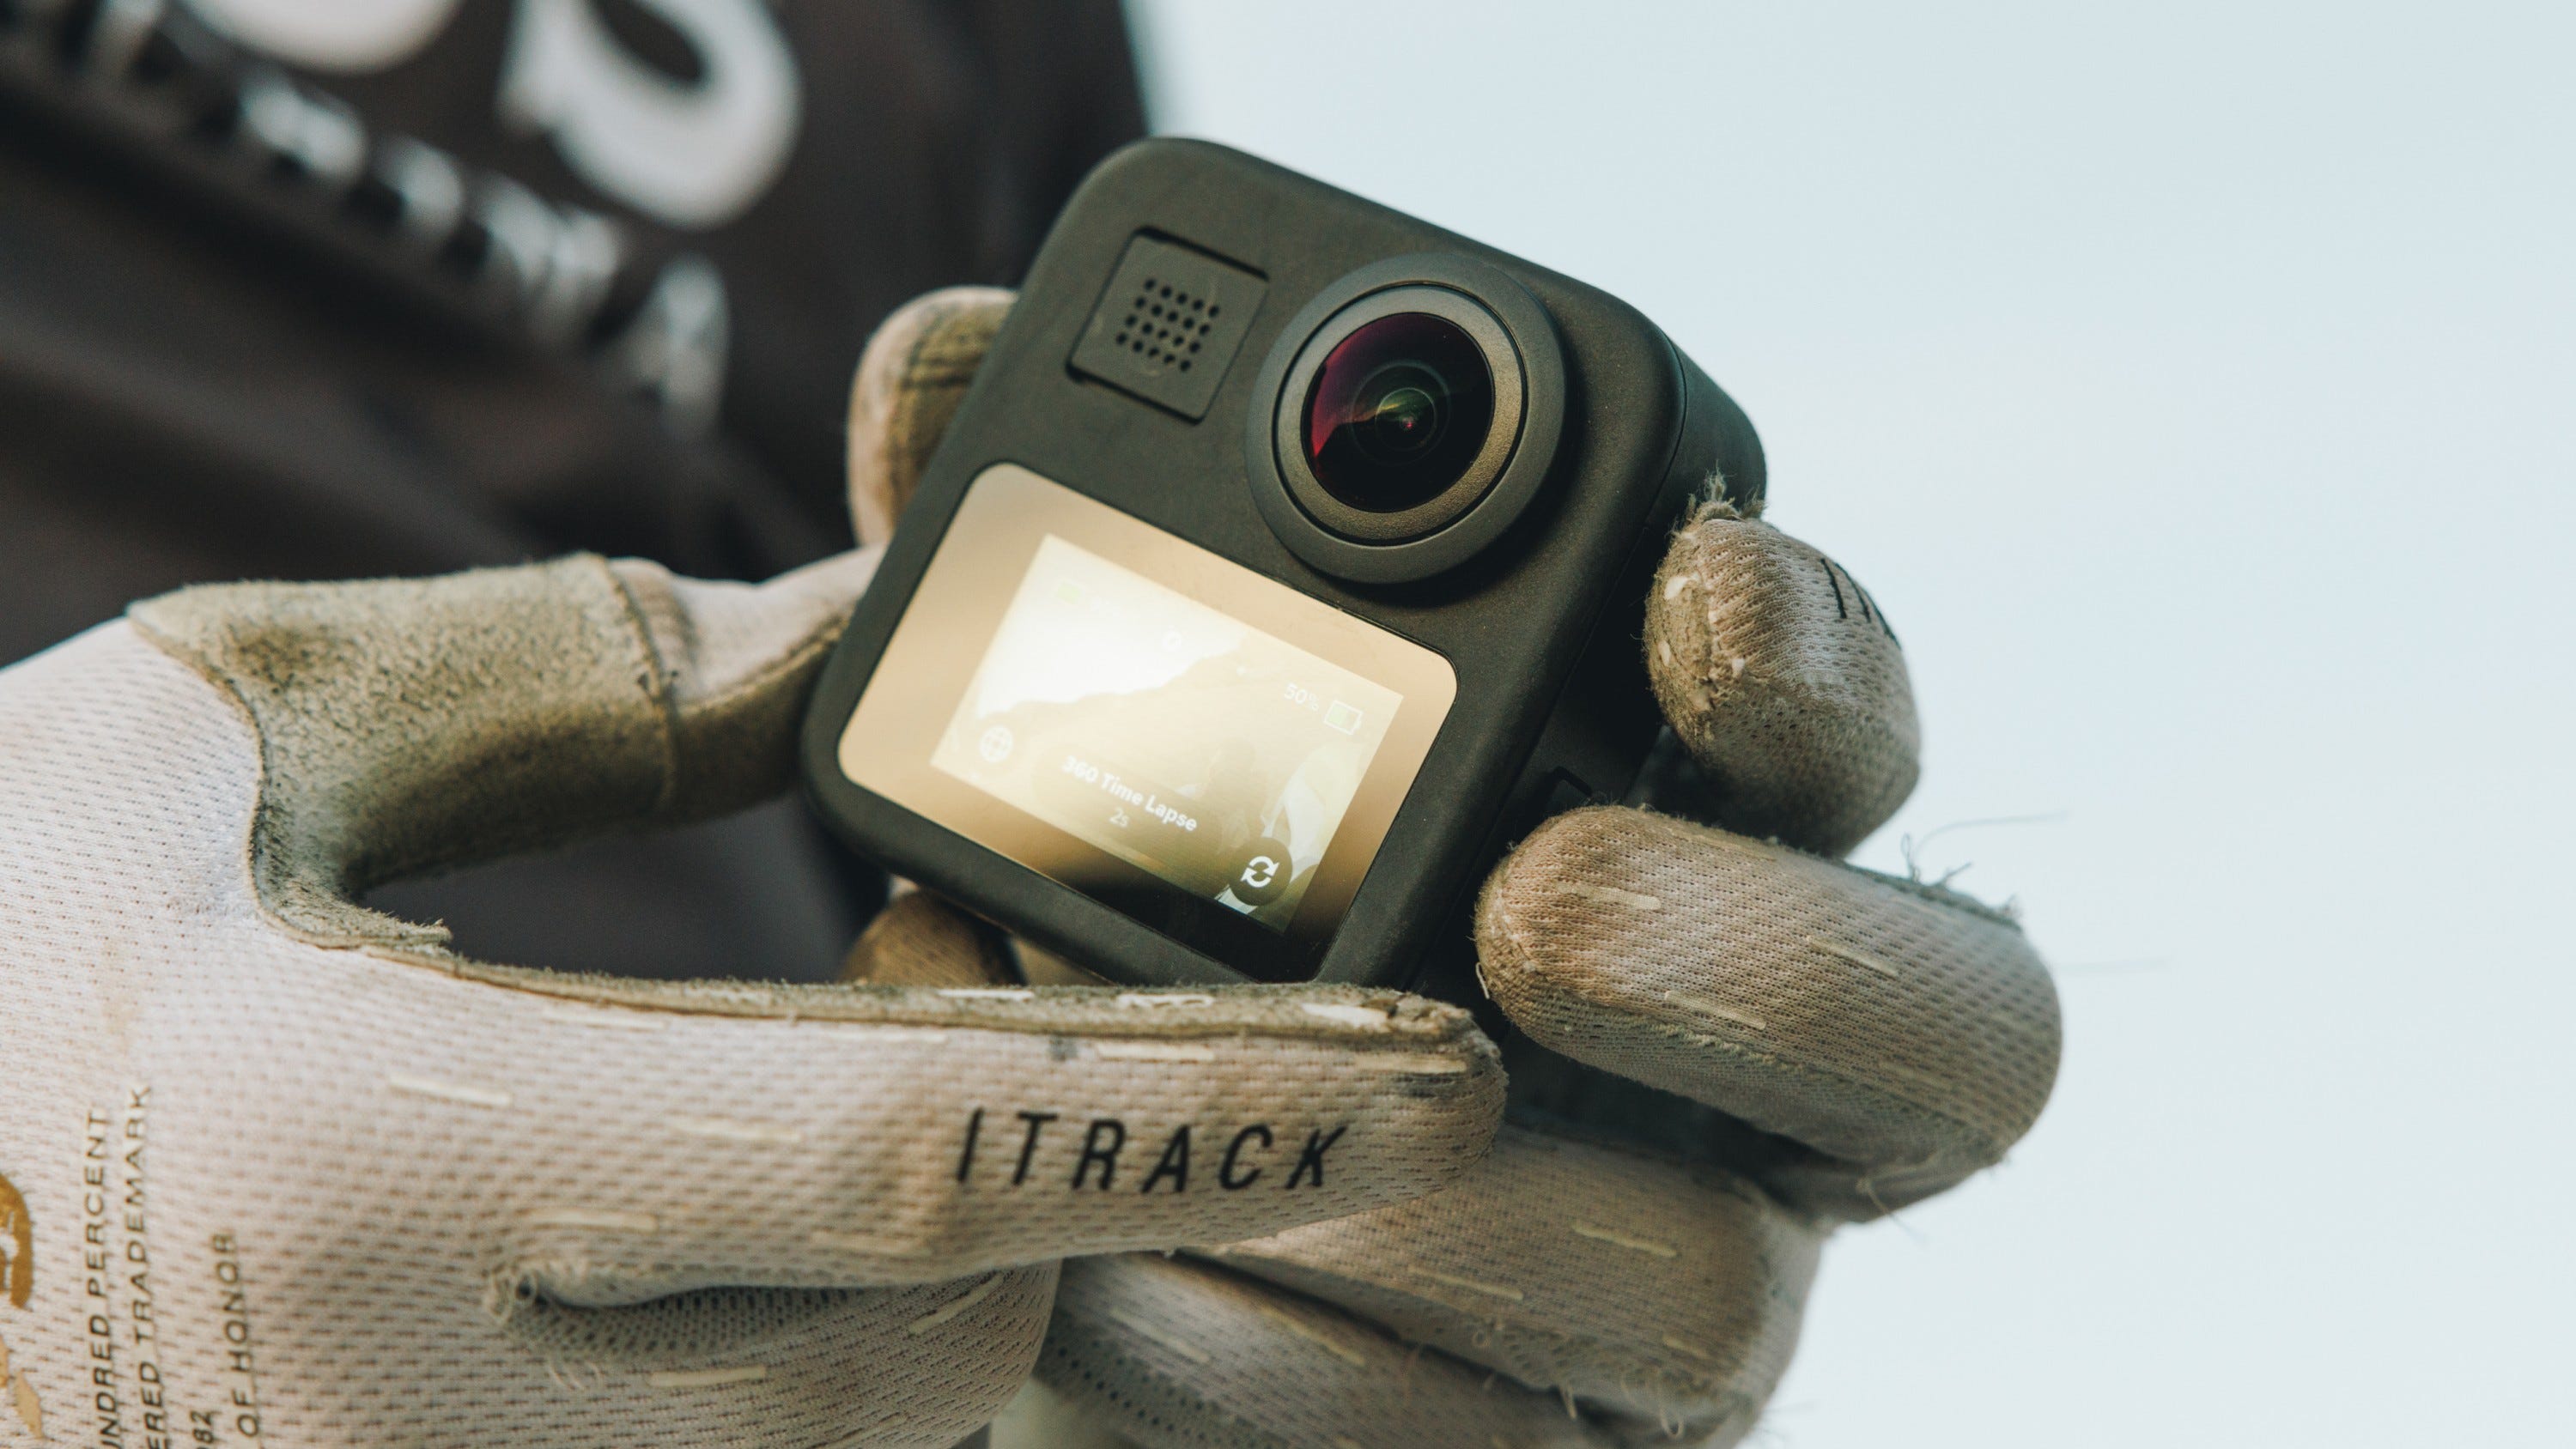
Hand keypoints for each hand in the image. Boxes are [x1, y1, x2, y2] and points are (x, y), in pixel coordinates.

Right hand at [0, 296, 1502, 1447]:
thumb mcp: (220, 738)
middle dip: (1093, 1201)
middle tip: (1111, 1047)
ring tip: (937, 1155)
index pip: (929, 1158)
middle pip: (962, 1348)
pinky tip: (828, 1282)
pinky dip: (859, 1398)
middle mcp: (435, 1434)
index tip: (1447, 1070)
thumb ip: (572, 672)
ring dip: (979, 1312)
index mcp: (376, 1174)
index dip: (1223, 1112)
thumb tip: (860, 631)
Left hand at [974, 339, 2062, 1441]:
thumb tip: (943, 367)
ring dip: (1451, 1209)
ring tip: (1200, 1133)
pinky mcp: (1531, 1445)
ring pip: (1714, 1299)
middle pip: (1953, 1031)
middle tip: (1538, 905)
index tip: (1690, 590)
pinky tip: (1098, 1278)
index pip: (1848, 745)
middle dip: (1768, 955)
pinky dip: (1282, 1374)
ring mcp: (1668, 1284)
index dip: (1819, 663)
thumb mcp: (1059, 730)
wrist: (1025, 1242)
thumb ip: (1041, 552)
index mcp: (1675, 830)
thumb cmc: (1101, 945)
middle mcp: (1735, 1070)